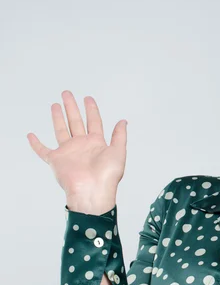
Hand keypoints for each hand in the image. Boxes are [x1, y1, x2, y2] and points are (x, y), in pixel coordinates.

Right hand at [27, 90, 127, 214]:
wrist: (93, 191)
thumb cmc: (108, 175)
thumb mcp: (118, 151)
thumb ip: (119, 135)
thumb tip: (123, 121)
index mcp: (96, 142)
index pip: (94, 121)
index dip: (91, 109)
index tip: (88, 98)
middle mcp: (81, 145)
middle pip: (75, 121)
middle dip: (72, 107)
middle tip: (67, 93)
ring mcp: (68, 152)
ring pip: (61, 130)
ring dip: (58, 117)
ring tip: (55, 104)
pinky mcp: (56, 160)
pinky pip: (43, 150)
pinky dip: (36, 144)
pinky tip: (31, 135)